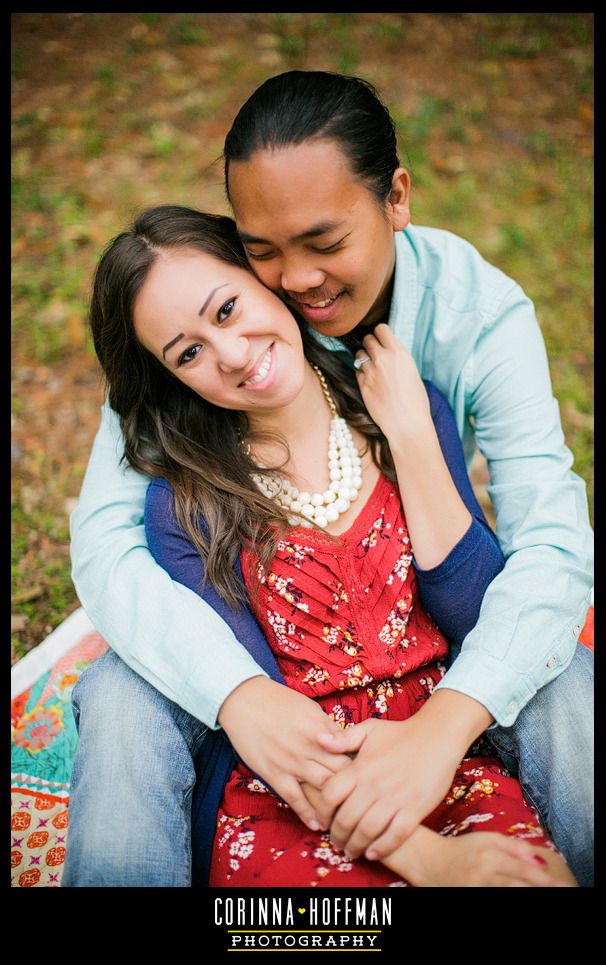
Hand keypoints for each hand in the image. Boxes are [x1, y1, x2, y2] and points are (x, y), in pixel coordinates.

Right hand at [217, 676, 351, 829]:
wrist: (245, 700)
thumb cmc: (279, 701)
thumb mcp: (310, 708)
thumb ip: (329, 728)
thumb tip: (346, 744)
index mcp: (322, 729)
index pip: (351, 752)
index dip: (363, 766)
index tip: (369, 777)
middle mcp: (311, 747)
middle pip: (343, 773)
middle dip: (356, 788)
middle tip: (364, 802)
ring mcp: (292, 762)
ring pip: (323, 789)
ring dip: (336, 805)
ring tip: (346, 819)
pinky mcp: (274, 774)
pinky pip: (294, 798)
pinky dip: (307, 813)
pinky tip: (317, 824)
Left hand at [314, 691, 491, 858]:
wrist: (437, 735)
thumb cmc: (401, 732)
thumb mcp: (369, 729)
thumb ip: (343, 738)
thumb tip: (318, 739)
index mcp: (360, 767)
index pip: (330, 795)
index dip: (322, 812)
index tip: (322, 821)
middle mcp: (374, 785)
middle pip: (346, 819)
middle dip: (337, 836)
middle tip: (336, 844)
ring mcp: (395, 798)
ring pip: (367, 831)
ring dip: (355, 846)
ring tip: (352, 852)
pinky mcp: (415, 808)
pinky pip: (395, 835)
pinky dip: (381, 848)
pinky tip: (373, 853)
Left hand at [355, 324, 429, 442]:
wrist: (407, 423)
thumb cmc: (415, 401)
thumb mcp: (412, 372)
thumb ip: (398, 359)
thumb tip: (388, 352)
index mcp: (399, 353)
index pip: (381, 328)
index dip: (379, 334)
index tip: (381, 341)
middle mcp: (383, 358)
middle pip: (367, 339)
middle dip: (370, 345)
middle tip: (375, 355)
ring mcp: (370, 371)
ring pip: (358, 354)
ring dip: (363, 359)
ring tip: (372, 370)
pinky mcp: (362, 384)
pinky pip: (357, 371)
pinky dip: (362, 374)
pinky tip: (371, 383)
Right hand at [397, 830, 577, 887]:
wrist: (427, 861)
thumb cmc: (460, 848)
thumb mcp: (485, 838)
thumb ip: (513, 846)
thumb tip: (539, 858)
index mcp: (490, 854)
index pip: (523, 869)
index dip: (544, 879)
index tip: (560, 885)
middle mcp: (484, 872)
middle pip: (518, 886)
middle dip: (537, 890)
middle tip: (559, 891)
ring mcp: (475, 888)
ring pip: (507, 894)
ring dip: (524, 895)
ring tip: (539, 897)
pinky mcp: (469, 896)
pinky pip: (492, 899)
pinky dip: (506, 898)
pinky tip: (516, 898)